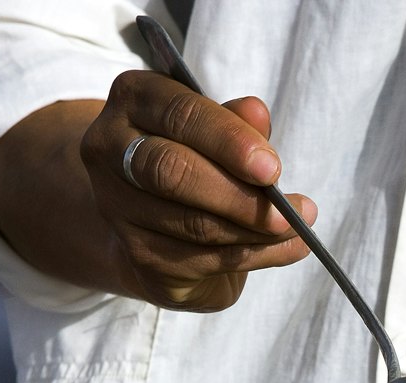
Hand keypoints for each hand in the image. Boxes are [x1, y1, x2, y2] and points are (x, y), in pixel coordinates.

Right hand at [0, 78, 316, 310]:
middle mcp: (110, 149)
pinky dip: (252, 255)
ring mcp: (116, 206)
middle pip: (171, 172)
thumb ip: (236, 122)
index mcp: (134, 99)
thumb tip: (256, 113)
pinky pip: (200, 260)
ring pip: (191, 223)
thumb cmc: (198, 158)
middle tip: (285, 212)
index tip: (271, 168)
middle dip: (236, 195)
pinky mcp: (136, 254)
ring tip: (295, 229)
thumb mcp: (219, 131)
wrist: (161, 222)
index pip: (179, 113)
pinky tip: (286, 249)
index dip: (228, 140)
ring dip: (253, 232)